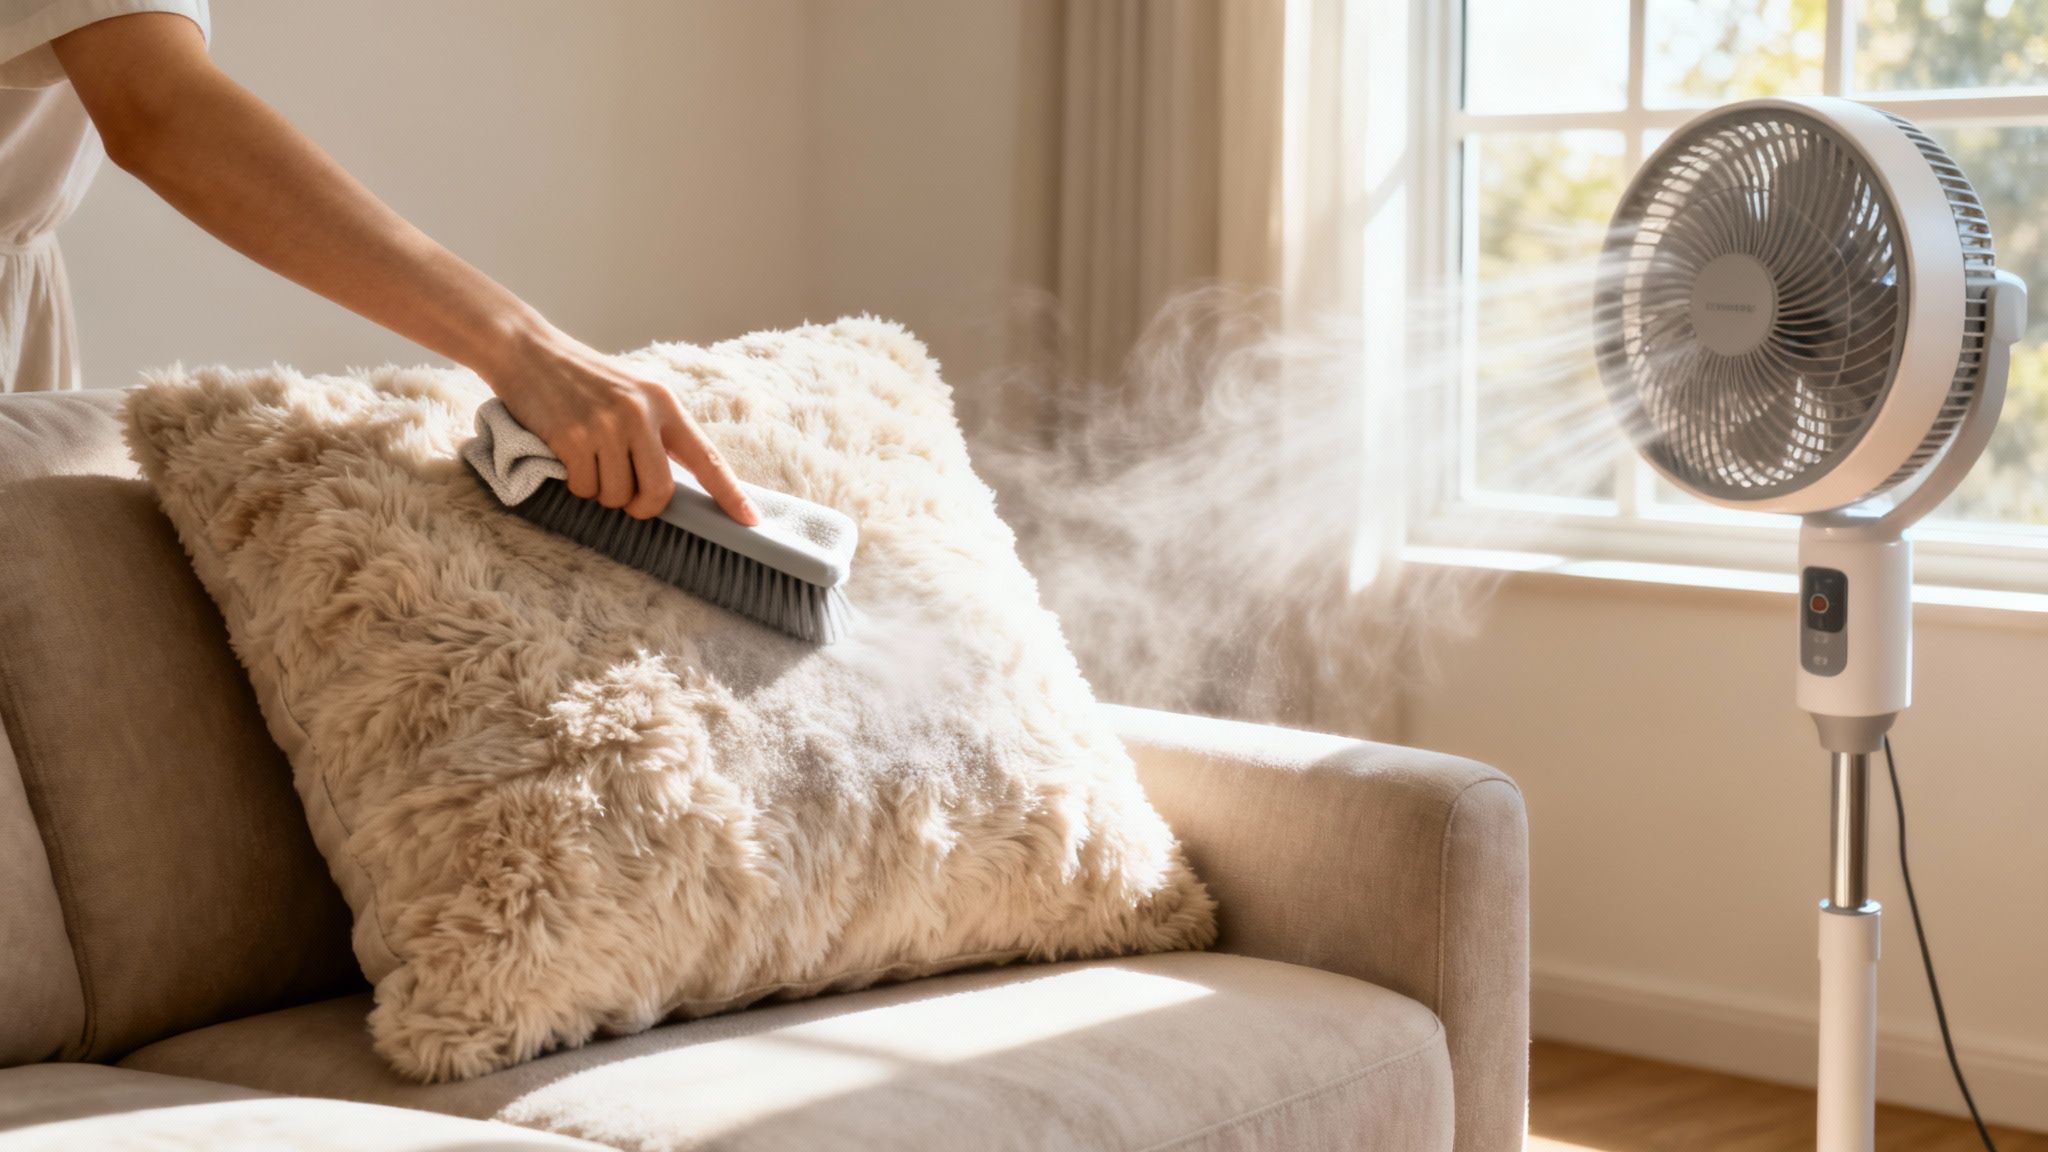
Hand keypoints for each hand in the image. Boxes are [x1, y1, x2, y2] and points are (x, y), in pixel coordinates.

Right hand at [485, 327, 758, 524]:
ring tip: (589, 462)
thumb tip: (673, 484)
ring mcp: (605, 426)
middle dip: (642, 507)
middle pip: (659, 492)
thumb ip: (656, 431)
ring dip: (602, 493)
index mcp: (664, 403)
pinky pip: (584, 489)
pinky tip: (567, 457)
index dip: (730, 493)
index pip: (706, 457)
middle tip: (627, 500)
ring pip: (617, 496)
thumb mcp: (632, 393)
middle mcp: (640, 414)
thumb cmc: (582, 379)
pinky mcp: (571, 437)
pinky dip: (575, 485)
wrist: (528, 350)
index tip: (750, 520)